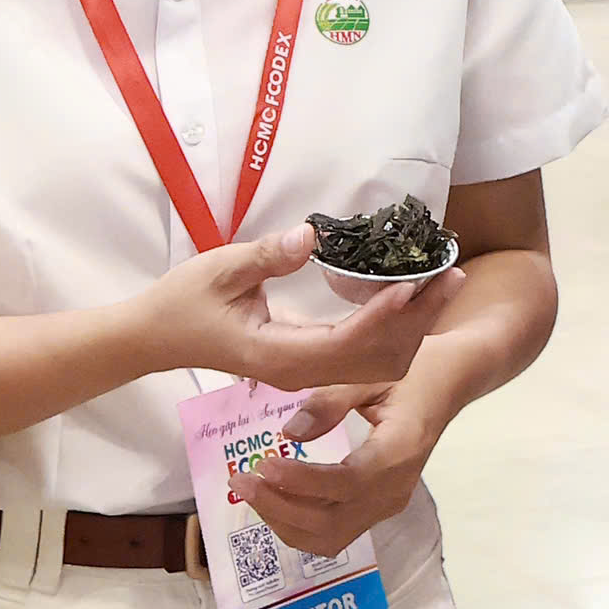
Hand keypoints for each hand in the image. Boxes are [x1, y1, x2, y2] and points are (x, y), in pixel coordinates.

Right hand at [135, 226, 465, 393]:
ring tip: (447, 283)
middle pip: (374, 357)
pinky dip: (397, 331)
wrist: (156, 337)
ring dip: (415, 326)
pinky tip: (415, 299)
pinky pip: (365, 357)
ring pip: (376, 363)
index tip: (412, 285)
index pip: (344, 344)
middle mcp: (299, 372)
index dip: (382, 316)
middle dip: (417, 319)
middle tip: (453, 273)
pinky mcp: (310, 363)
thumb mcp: (220, 270)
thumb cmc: (184, 301)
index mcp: (278, 356)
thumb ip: (266, 256)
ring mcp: (306, 372)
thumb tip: (310, 236)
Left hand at [230, 381, 442, 560]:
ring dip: (285, 522)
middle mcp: (396, 488)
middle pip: (332, 523)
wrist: (453, 380)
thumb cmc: (417, 368)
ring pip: (330, 537)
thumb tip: (289, 434)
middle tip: (242, 480)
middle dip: (280, 509)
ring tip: (252, 491)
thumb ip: (332, 401)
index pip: (345, 484)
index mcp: (400, 451)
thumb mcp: (374, 373)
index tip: (264, 464)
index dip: (300, 481)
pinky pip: (335, 531)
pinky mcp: (380, 505)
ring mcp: (389, 502)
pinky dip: (300, 524)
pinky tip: (276, 499)